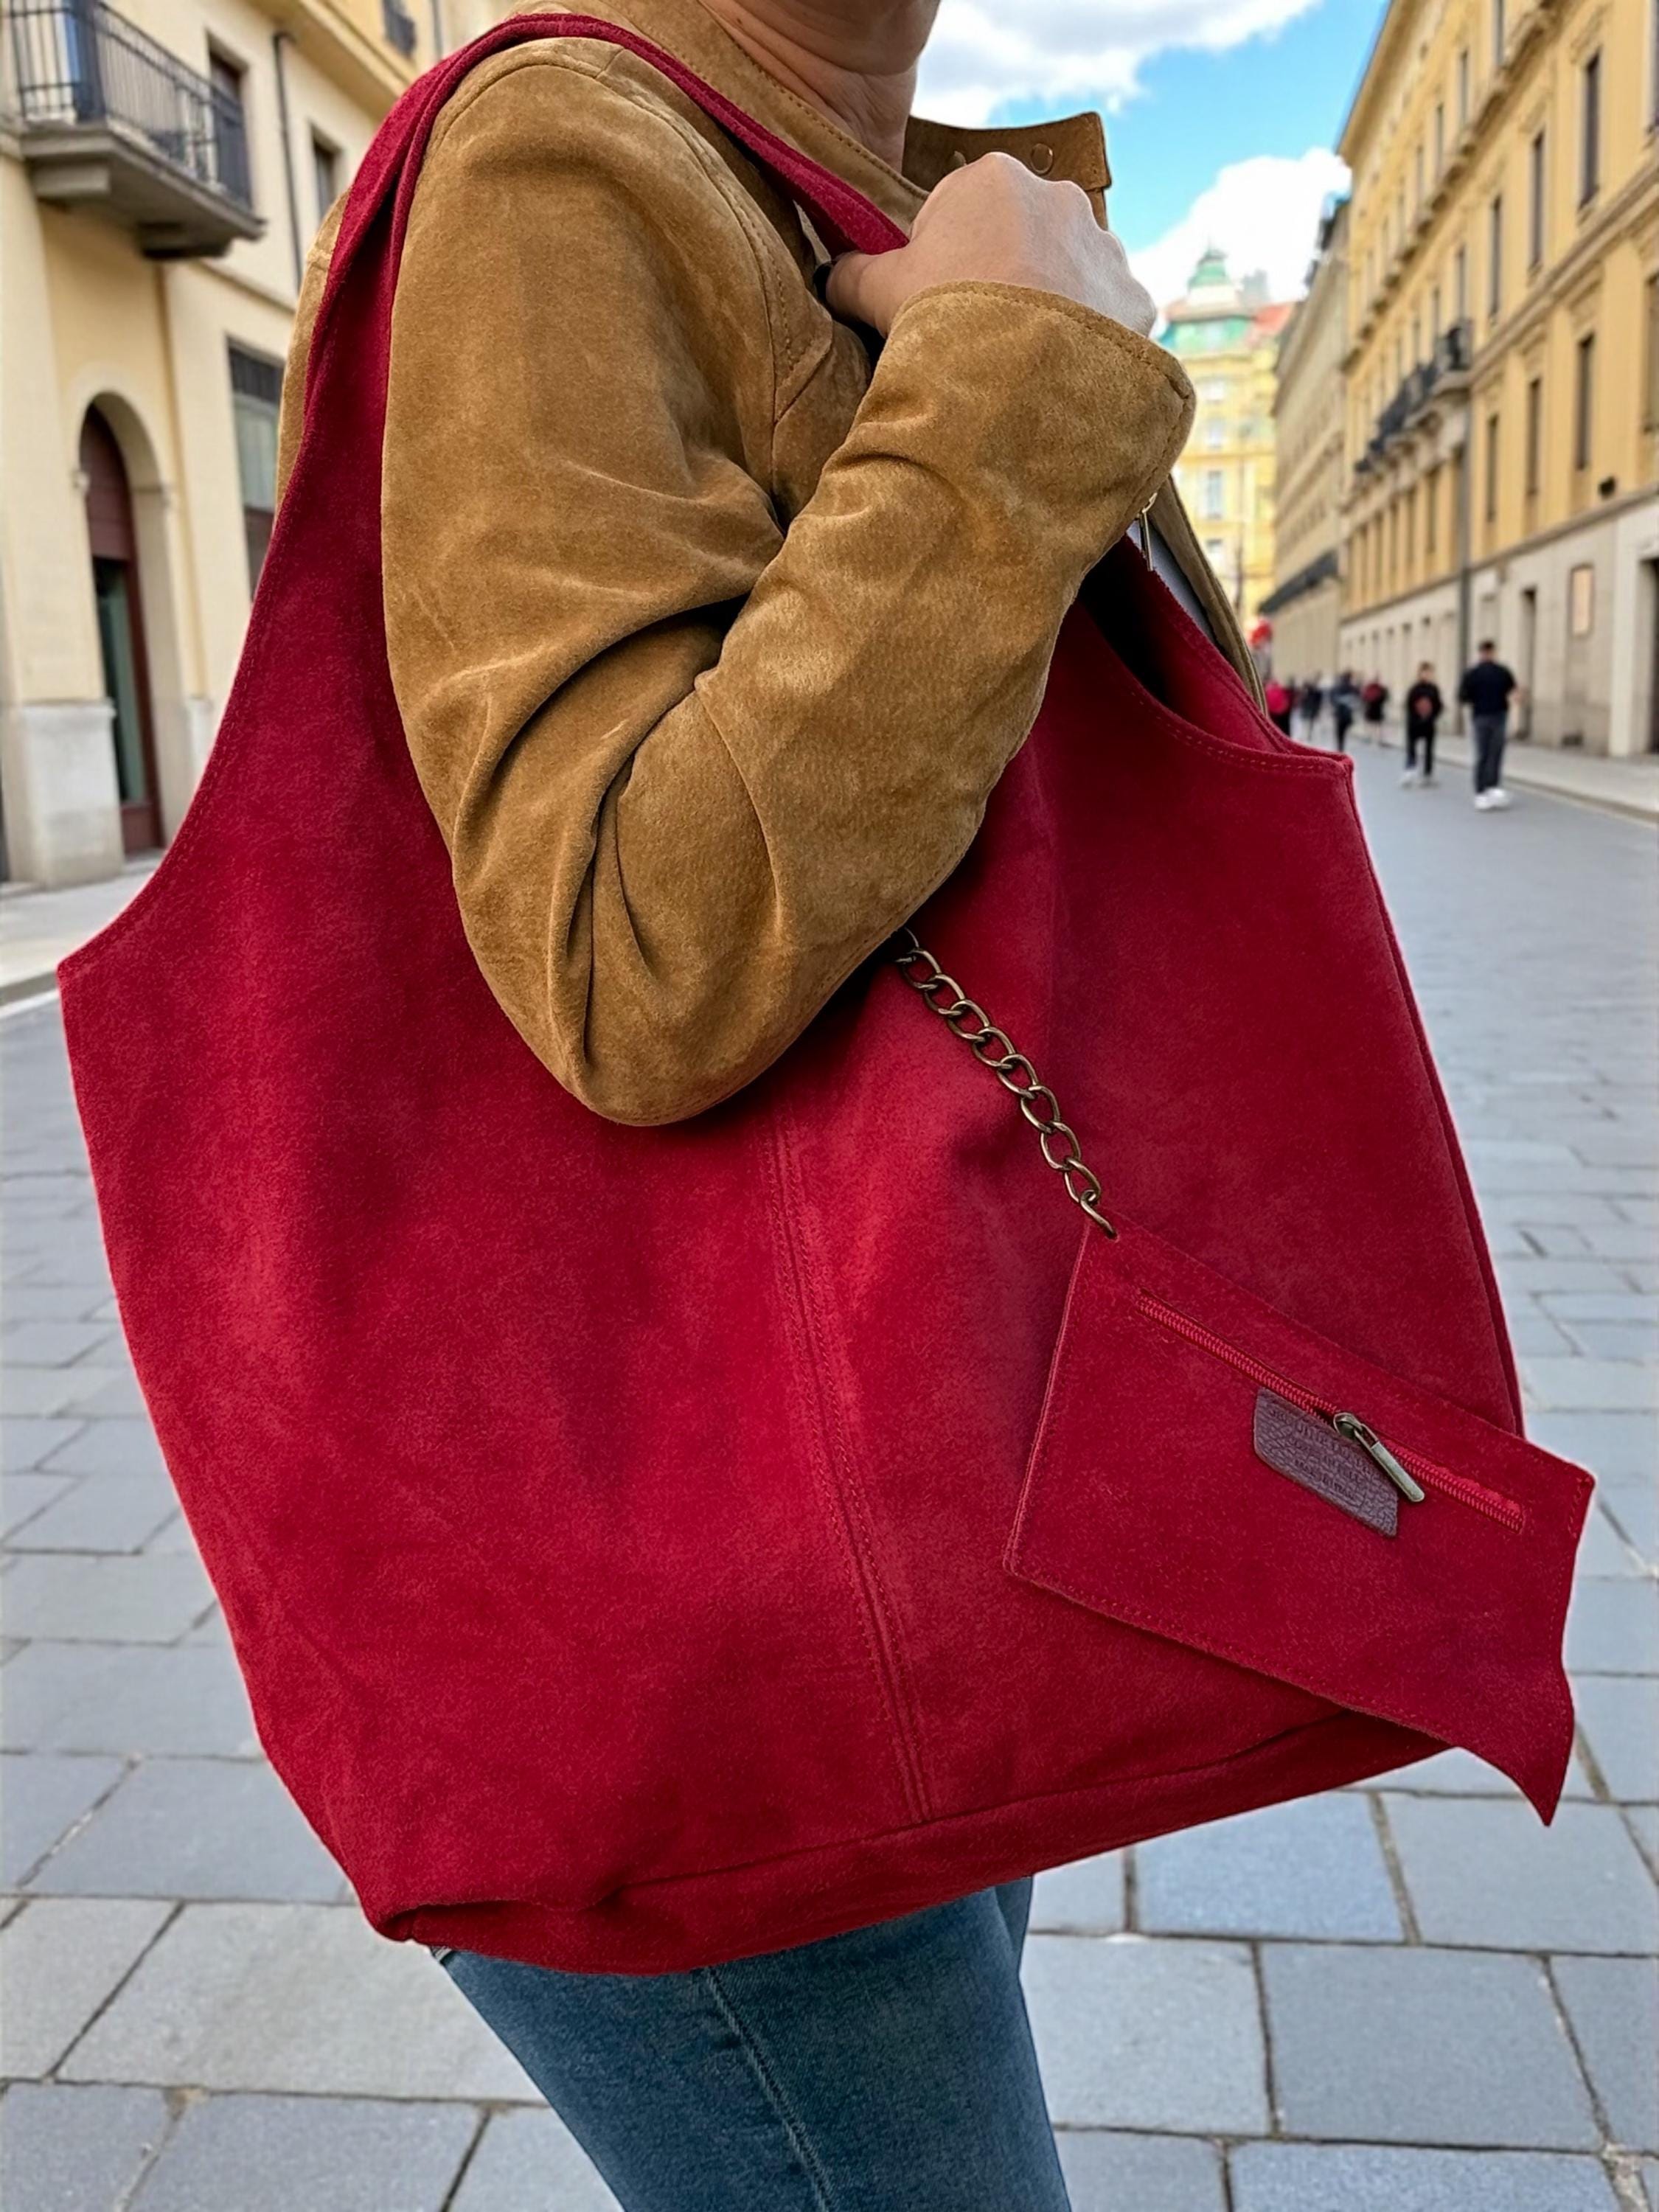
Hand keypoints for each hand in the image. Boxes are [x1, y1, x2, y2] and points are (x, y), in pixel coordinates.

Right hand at [826, 153, 1157, 339]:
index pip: (959, 212)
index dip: (941, 262)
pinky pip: (1106, 316)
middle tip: (975, 335)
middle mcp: (1060, 197)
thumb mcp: (878, 291)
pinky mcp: (1135, 298)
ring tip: (1021, 360)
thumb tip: (833, 274)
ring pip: (1068, 274)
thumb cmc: (941, 319)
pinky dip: (1087, 341)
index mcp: (993, 179)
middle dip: (1002, 278)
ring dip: (1049, 307)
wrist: (1015, 379)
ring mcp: (1104, 246)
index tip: (934, 305)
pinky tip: (1060, 372)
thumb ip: (853, 274)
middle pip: (1020, 239)